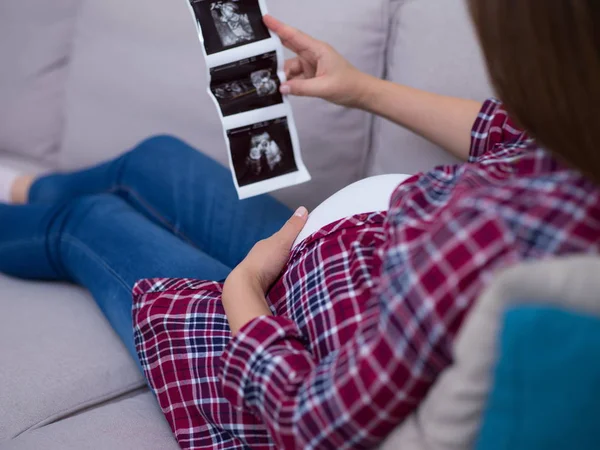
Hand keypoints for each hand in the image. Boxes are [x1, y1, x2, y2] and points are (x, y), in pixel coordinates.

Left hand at [222, 207, 308, 334]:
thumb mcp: (281, 241)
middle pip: (279, 254)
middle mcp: (260, 257)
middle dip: (290, 256)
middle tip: (307, 257)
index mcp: (264, 245)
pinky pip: (275, 280)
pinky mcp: (260, 287)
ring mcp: (259, 273)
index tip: (307, 241)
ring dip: (286, 269)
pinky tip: (290, 283)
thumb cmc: (263, 262)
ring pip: (276, 268)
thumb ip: (292, 227)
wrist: (246, 287)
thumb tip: (303, 208)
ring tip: (302, 271)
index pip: (281, 239)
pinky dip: (282, 280)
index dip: (293, 239)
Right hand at [264, 15, 372, 107]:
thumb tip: (282, 87)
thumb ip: (302, 88)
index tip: (266, 20)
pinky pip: (295, 78)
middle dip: (274, 49)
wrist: (361, 94)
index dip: (279, 27)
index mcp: (318, 50)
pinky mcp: (311, 76)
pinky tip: (283, 89)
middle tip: (258, 51)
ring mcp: (311, 66)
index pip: (294, 36)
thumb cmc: (349, 85)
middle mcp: (313, 55)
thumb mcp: (324, 88)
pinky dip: (289, 83)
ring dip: (283, 75)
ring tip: (274, 84)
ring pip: (290, 67)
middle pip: (289, 48)